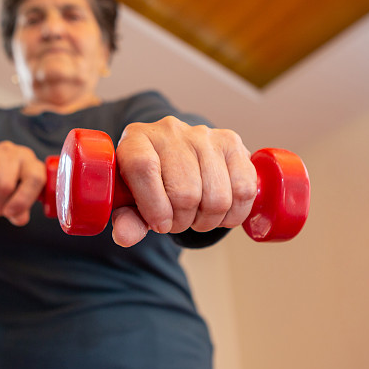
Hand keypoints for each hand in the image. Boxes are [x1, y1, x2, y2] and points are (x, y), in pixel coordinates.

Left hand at [112, 116, 256, 246]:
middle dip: (182, 221)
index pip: (143, 168)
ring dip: (208, 220)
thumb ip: (127, 220)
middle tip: (177, 221)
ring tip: (197, 216)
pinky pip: (243, 190)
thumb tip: (124, 236)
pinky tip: (220, 212)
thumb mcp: (132, 202)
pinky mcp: (232, 142)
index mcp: (136, 140)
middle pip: (185, 192)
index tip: (160, 225)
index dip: (153, 206)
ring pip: (216, 197)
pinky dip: (233, 214)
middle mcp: (170, 131)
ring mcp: (204, 135)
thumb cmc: (152, 182)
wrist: (178, 158)